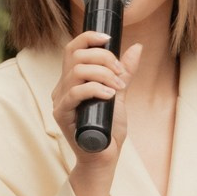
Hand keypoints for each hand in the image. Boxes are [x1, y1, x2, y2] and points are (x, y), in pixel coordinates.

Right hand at [51, 27, 135, 163]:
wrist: (104, 158)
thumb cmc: (109, 128)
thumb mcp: (119, 93)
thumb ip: (124, 72)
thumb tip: (136, 47)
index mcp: (72, 80)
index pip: (73, 48)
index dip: (89, 38)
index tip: (110, 40)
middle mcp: (62, 87)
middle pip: (76, 55)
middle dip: (104, 58)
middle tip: (120, 73)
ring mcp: (60, 101)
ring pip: (77, 72)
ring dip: (103, 74)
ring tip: (118, 87)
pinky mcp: (62, 115)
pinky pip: (75, 93)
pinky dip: (95, 89)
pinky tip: (109, 95)